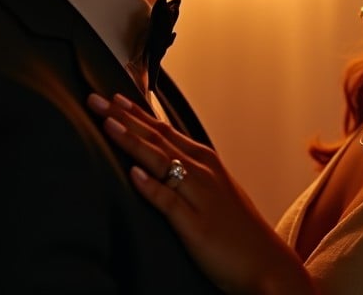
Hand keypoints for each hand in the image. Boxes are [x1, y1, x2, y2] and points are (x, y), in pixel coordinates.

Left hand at [87, 93, 314, 294]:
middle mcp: (202, 172)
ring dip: (132, 140)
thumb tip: (161, 165)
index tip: (112, 97)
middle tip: (95, 99)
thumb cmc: (239, 233)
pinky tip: (134, 174)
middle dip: (124, 117)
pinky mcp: (196, 224)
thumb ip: (188, 176)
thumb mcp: (214, 194)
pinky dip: (152, 185)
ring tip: (107, 124)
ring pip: (161, 160)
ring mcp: (199, 195)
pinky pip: (170, 201)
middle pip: (157, 138)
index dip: (136, 113)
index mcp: (205, 163)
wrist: (267, 265)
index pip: (164, 130)